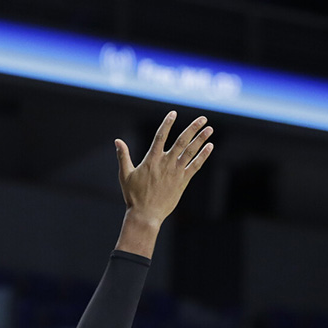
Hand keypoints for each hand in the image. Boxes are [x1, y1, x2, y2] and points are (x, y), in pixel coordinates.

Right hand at [115, 111, 213, 226]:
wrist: (146, 214)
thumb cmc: (133, 195)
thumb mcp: (125, 174)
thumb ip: (123, 156)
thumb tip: (117, 141)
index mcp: (151, 160)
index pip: (160, 136)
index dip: (168, 124)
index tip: (174, 113)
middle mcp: (165, 163)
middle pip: (182, 141)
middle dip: (193, 128)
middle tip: (203, 118)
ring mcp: (176, 172)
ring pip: (191, 151)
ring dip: (201, 139)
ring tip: (209, 129)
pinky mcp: (183, 181)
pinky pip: (195, 165)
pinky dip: (203, 155)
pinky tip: (210, 147)